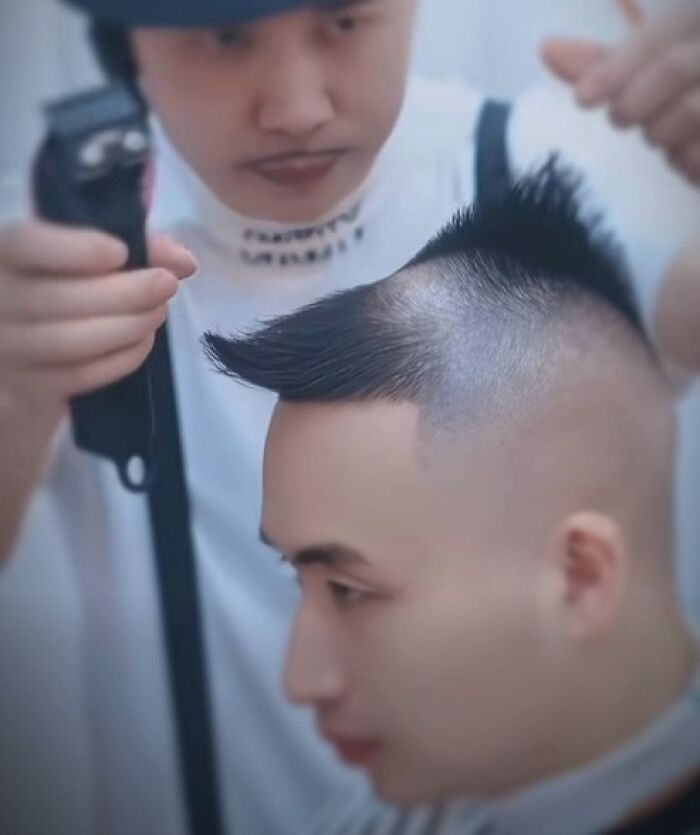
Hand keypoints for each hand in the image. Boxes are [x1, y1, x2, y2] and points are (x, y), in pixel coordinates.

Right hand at [0, 221, 196, 409]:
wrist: (29, 359)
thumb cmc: (64, 291)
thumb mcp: (92, 258)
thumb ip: (137, 247)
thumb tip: (183, 260)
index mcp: (3, 254)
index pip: (26, 246)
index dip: (75, 249)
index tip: (121, 252)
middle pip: (56, 299)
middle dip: (123, 292)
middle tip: (166, 285)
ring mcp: (5, 349)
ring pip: (68, 343)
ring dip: (126, 326)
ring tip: (158, 312)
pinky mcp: (26, 387)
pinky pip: (78, 376)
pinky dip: (120, 358)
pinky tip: (143, 341)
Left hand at [541, 1, 699, 183]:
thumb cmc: (692, 103)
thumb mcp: (652, 74)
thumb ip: (607, 62)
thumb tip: (546, 47)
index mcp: (697, 22)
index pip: (665, 33)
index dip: (620, 65)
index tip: (583, 98)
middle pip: (677, 66)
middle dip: (638, 100)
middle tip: (624, 118)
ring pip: (693, 109)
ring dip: (667, 132)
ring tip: (666, 137)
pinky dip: (691, 161)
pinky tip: (687, 158)